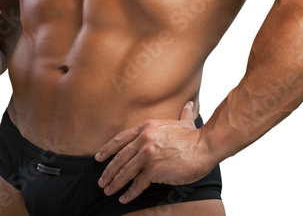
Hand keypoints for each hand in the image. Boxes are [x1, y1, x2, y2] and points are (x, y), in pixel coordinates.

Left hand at [94, 101, 215, 203]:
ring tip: (108, 189)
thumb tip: (188, 105)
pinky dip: (129, 193)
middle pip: (120, 157)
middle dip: (108, 170)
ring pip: (125, 171)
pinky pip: (137, 183)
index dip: (107, 149)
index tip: (98, 157)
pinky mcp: (154, 170)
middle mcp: (143, 139)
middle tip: (101, 180)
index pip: (121, 138)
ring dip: (114, 182)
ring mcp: (147, 154)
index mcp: (147, 127)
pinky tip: (123, 198)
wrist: (204, 146)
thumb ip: (183, 114)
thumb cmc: (195, 136)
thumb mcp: (185, 121)